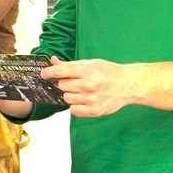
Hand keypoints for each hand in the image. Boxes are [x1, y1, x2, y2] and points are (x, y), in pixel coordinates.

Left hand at [41, 57, 172, 114]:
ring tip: (82, 91)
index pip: (60, 71)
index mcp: (87, 71)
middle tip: (74, 81)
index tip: (44, 74)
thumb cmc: (109, 72)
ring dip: (70, 94)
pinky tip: (84, 100)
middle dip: (65, 83)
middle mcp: (88, 85)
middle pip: (62, 85)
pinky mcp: (93, 111)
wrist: (127, 85)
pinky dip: (76, 105)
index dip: (49, 72)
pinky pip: (74, 110)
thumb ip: (71, 64)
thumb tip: (53, 62)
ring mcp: (91, 99)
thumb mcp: (91, 63)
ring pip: (67, 98)